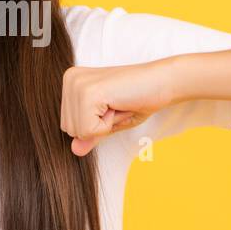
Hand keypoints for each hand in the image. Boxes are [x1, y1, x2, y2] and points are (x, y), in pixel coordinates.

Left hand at [60, 60, 174, 156]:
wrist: (162, 82)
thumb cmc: (139, 98)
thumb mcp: (109, 121)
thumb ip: (90, 134)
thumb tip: (74, 150)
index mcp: (71, 81)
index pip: (68, 125)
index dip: (95, 124)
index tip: (112, 105)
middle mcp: (70, 79)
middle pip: (69, 129)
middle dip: (97, 126)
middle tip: (117, 105)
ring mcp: (77, 84)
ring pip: (78, 132)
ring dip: (103, 125)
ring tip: (118, 104)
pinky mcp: (88, 93)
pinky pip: (88, 130)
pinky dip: (108, 125)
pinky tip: (118, 105)